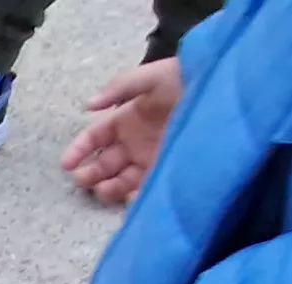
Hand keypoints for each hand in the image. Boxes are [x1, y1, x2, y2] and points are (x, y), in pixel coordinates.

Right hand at [61, 59, 181, 205]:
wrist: (225, 94)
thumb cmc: (187, 80)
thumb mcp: (152, 77)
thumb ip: (119, 88)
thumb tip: (88, 106)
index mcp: (126, 120)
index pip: (94, 138)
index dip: (79, 150)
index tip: (67, 164)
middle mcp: (135, 143)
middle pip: (103, 163)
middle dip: (89, 174)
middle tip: (82, 180)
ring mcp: (151, 160)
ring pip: (121, 180)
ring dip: (108, 188)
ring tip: (103, 191)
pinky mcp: (168, 172)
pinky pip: (147, 190)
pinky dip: (137, 198)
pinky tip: (132, 199)